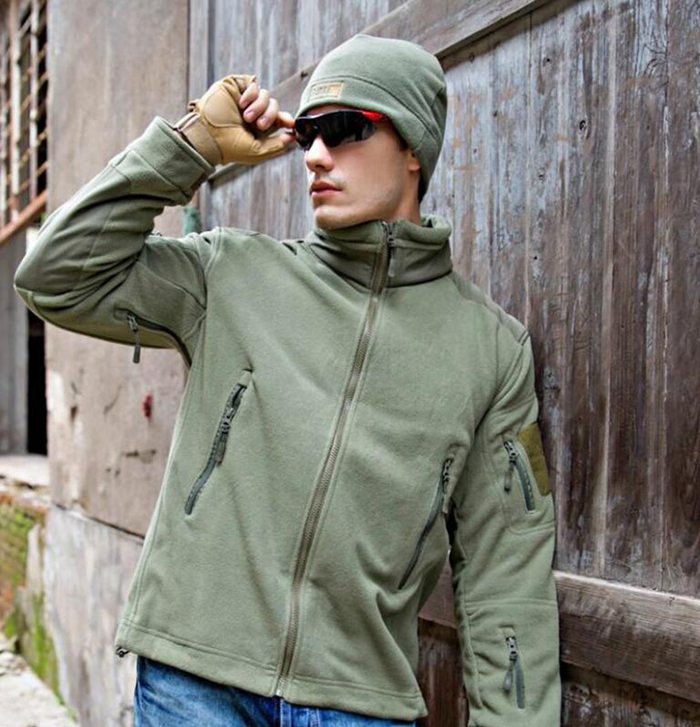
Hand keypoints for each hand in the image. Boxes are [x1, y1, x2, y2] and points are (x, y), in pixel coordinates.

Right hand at [180, 74, 295, 165]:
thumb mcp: (256, 151)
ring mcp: (246, 99)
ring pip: (267, 95)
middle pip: (275, 107)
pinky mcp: (237, 86)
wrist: (207, 134)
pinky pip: (254, 84)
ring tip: (246, 116)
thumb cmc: (229, 147)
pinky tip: (241, 104)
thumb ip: (276, 146)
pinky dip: (251, 94)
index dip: (287, 120)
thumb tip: (292, 138)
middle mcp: (254, 113)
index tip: (291, 123)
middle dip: (271, 115)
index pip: (279, 120)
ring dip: (260, 107)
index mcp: (259, 128)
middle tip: (260, 125)